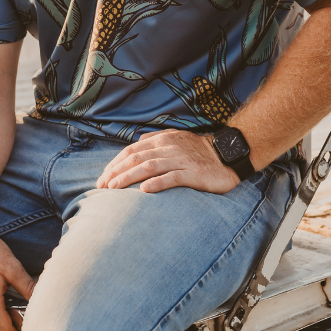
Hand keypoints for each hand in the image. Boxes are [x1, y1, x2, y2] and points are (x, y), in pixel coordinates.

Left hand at [96, 129, 239, 194]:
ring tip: (115, 188)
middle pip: (137, 158)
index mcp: (163, 139)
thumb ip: (155, 140)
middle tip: (102, 186)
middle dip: (116, 172)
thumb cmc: (200, 152)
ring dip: (129, 177)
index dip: (115, 163)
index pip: (132, 150)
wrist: (228, 156)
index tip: (103, 177)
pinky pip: (173, 177)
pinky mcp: (194, 173)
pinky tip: (144, 190)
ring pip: (150, 167)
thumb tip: (135, 143)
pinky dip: (157, 183)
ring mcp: (181, 160)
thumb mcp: (176, 139)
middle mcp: (170, 147)